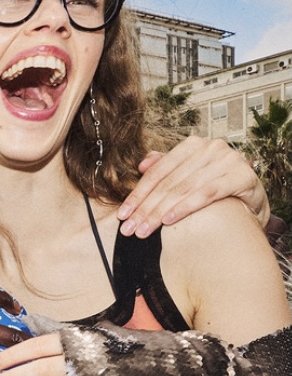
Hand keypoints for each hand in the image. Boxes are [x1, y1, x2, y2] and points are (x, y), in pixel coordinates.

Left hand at [117, 136, 268, 237]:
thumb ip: (167, 168)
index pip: (157, 172)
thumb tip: (142, 164)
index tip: (123, 214)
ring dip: (159, 212)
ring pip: (183, 189)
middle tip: (130, 228)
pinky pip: (206, 193)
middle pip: (168, 183)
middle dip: (145, 208)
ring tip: (144, 230)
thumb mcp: (189, 177)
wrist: (253, 201)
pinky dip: (185, 207)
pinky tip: (168, 221)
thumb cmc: (217, 189)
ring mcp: (227, 159)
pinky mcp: (241, 175)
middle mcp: (209, 148)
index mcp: (192, 146)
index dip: (138, 194)